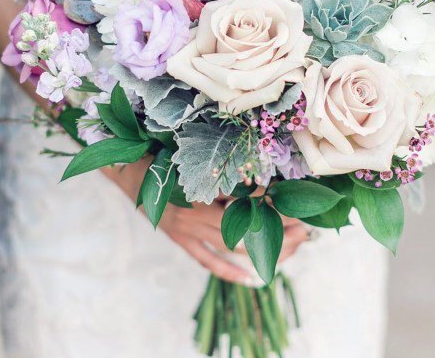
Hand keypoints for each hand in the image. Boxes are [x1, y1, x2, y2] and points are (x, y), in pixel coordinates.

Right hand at [102, 160, 309, 283]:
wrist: (128, 168)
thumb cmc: (163, 156)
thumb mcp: (193, 160)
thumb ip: (223, 172)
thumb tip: (258, 180)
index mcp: (199, 192)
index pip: (245, 203)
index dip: (272, 205)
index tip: (298, 203)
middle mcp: (194, 216)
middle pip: (244, 228)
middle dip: (278, 230)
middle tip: (306, 229)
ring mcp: (186, 232)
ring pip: (231, 247)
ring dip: (263, 248)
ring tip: (293, 247)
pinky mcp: (180, 240)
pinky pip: (207, 261)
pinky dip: (229, 271)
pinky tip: (253, 278)